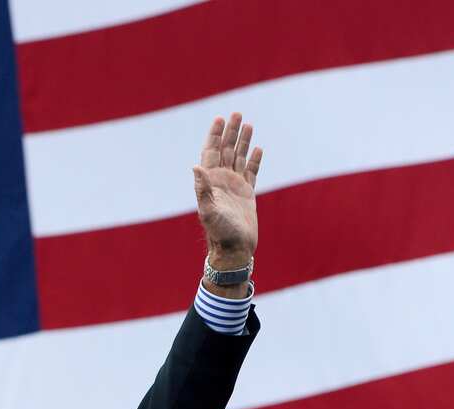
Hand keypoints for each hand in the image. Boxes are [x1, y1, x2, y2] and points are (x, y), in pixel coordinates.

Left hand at [193, 113, 261, 265]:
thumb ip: (202, 188)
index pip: (211, 152)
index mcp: (210, 181)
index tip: (220, 118)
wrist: (235, 249)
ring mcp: (235, 186)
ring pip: (239, 157)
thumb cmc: (220, 232)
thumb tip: (195, 166)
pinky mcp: (247, 193)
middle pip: (226, 150)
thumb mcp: (209, 210)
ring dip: (243, 141)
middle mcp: (221, 181)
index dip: (215, 135)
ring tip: (248, 124)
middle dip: (230, 132)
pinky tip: (258, 148)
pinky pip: (252, 172)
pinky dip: (255, 159)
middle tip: (237, 113)